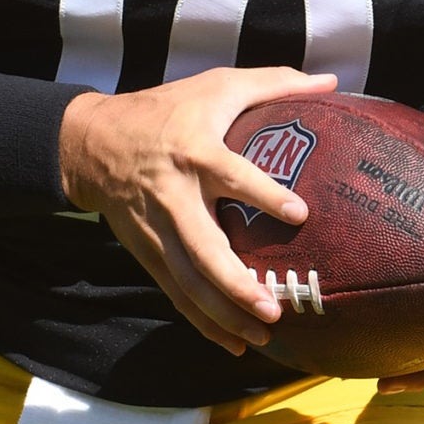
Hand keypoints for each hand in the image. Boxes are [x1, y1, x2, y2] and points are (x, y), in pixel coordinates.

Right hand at [60, 66, 337, 354]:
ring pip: (189, 282)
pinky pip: (176, 293)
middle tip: (275, 304)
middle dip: (237, 283)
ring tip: (264, 333)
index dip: (263, 193)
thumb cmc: (166, 108)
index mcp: (194, 150)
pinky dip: (203, 322)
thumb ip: (274, 82)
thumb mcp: (217, 84)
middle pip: (203, 247)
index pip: (231, 175)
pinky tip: (234, 342)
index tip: (299, 213)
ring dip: (224, 313)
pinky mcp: (147, 252)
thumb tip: (331, 81)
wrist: (92, 143)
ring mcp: (157, 230)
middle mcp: (174, 195)